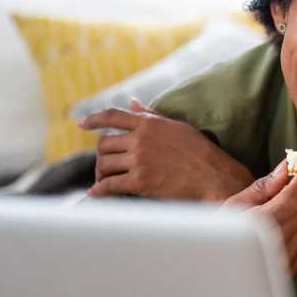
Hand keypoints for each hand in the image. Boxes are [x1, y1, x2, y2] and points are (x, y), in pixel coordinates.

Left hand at [81, 99, 254, 201]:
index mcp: (149, 124)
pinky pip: (109, 185)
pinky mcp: (140, 181)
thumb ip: (151, 116)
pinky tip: (97, 193)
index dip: (94, 119)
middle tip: (105, 166)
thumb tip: (133, 103)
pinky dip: (99, 190)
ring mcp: (139, 160)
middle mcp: (141, 139)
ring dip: (101, 173)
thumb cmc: (200, 153)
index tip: (82, 124)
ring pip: (104, 164)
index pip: (113, 116)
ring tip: (105, 180)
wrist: (214, 177)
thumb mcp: (177, 127)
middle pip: (104, 144)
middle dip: (102, 156)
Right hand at [224, 159, 296, 274]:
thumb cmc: (220, 235)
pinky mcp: (293, 269)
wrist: (217, 268)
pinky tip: (292, 228)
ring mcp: (287, 259)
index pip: (293, 197)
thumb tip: (285, 168)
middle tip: (289, 186)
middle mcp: (277, 244)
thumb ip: (264, 186)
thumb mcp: (234, 205)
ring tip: (284, 209)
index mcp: (260, 225)